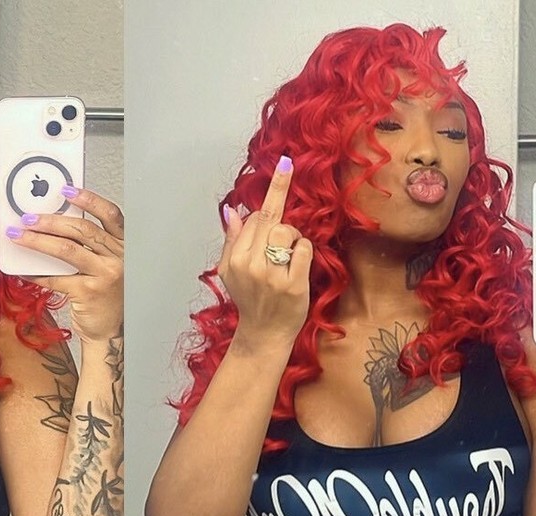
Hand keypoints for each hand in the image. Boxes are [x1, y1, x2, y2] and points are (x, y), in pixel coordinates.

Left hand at [6, 188, 123, 343]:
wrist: (110, 331)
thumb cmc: (106, 297)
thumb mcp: (105, 265)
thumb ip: (90, 246)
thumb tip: (54, 225)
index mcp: (124, 247)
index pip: (110, 215)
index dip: (89, 200)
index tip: (66, 190)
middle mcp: (119, 258)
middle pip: (83, 229)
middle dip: (51, 220)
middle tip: (29, 217)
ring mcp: (106, 275)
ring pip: (67, 250)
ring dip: (39, 241)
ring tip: (19, 235)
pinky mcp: (90, 292)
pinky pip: (57, 278)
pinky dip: (37, 273)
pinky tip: (22, 271)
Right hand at [219, 155, 312, 348]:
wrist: (263, 334)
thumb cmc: (250, 301)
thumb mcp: (230, 272)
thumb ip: (233, 241)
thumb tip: (232, 212)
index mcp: (236, 258)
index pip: (256, 216)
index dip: (275, 190)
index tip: (286, 161)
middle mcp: (251, 264)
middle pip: (273, 221)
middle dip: (281, 228)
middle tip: (279, 252)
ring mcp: (272, 275)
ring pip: (289, 232)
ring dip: (293, 240)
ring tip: (286, 261)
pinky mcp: (293, 284)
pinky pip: (305, 249)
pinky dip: (305, 254)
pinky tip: (297, 270)